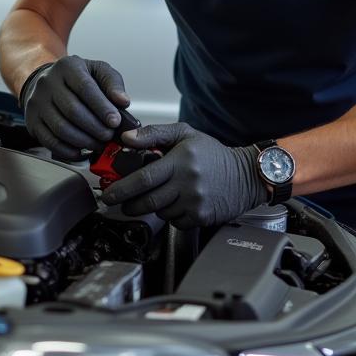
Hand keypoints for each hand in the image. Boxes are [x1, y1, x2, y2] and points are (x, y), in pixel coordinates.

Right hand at [22, 55, 129, 160]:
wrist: (47, 81)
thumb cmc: (77, 78)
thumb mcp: (97, 71)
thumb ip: (113, 83)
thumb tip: (123, 101)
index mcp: (67, 66)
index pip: (85, 87)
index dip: (102, 107)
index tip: (115, 122)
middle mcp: (48, 83)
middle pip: (72, 110)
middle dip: (95, 128)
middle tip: (109, 136)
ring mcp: (37, 102)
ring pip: (61, 128)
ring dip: (84, 141)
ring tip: (98, 144)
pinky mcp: (32, 121)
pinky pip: (50, 141)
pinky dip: (68, 150)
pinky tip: (81, 150)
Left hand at [100, 122, 267, 227]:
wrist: (245, 175)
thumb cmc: (212, 154)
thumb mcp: (184, 134)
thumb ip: (153, 134)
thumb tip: (126, 138)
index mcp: (180, 160)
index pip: (144, 177)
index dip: (122, 187)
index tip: (109, 192)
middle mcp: (187, 183)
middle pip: (147, 200)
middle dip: (128, 203)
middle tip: (119, 202)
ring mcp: (195, 202)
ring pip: (159, 211)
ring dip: (150, 207)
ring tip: (152, 196)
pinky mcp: (201, 217)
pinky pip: (174, 221)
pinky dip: (169, 215)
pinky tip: (174, 203)